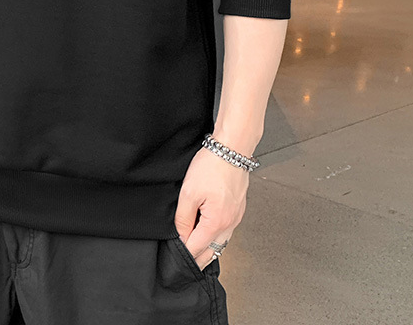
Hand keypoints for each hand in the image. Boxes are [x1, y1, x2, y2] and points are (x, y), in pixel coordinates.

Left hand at [174, 143, 248, 269]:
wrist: (232, 148)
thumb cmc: (212, 166)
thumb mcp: (189, 192)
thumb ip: (183, 217)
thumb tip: (181, 235)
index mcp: (216, 223)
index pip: (197, 249)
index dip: (184, 255)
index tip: (174, 261)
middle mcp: (230, 224)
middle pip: (212, 251)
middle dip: (197, 258)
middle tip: (183, 264)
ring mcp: (236, 217)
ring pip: (221, 243)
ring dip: (208, 249)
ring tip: (194, 252)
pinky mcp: (238, 209)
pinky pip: (227, 231)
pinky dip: (216, 237)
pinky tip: (208, 234)